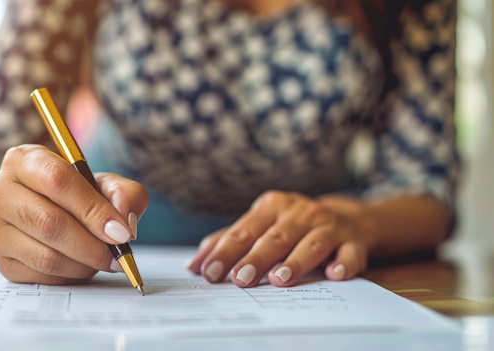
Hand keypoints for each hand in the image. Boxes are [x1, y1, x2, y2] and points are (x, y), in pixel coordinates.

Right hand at [0, 144, 148, 284]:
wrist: (35, 210)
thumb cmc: (73, 194)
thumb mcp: (101, 183)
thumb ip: (123, 193)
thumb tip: (124, 222)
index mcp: (24, 160)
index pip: (58, 181)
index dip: (93, 210)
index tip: (120, 231)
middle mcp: (0, 193)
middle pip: (50, 223)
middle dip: (92, 245)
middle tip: (117, 254)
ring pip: (45, 256)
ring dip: (83, 264)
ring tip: (103, 260)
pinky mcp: (2, 262)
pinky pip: (41, 276)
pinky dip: (70, 277)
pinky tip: (82, 266)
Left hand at [186, 191, 372, 286]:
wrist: (347, 217)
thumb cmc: (292, 225)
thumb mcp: (261, 225)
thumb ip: (228, 242)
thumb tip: (195, 266)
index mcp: (272, 206)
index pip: (244, 230)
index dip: (226, 251)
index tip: (210, 272)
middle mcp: (300, 212)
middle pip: (275, 237)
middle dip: (256, 258)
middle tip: (240, 279)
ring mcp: (328, 226)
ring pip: (311, 243)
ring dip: (295, 261)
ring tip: (279, 279)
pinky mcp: (353, 241)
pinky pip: (350, 252)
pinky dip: (344, 263)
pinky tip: (335, 274)